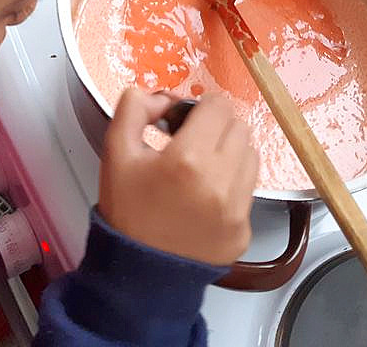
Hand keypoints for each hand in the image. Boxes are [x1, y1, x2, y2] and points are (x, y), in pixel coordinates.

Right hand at [98, 88, 258, 265]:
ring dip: (230, 152)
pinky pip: (250, 189)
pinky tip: (207, 194)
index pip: (219, 106)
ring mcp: (236, 209)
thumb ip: (134, 109)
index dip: (202, 106)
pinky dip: (234, 183)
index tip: (189, 118)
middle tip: (193, 141)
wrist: (138, 269)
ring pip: (251, 155)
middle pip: (239, 127)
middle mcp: (219, 182)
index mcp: (187, 159)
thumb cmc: (127, 211)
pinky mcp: (244, 229)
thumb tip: (162, 97)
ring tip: (202, 167)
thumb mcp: (116, 152)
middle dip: (216, 127)